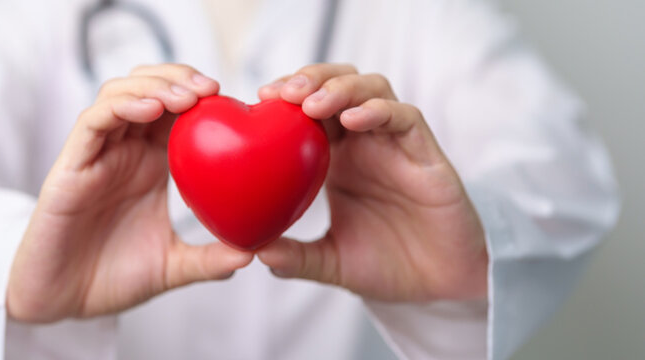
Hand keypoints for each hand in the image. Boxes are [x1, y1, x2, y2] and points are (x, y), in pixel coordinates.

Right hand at [7, 64, 252, 322]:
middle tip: (212, 88)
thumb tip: (252, 254)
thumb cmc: (111, 278)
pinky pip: (93, 122)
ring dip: (154, 86)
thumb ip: (209, 260)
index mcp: (150, 164)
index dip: (202, 97)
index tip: (234, 101)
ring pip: (119, 94)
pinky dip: (122, 107)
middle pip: (148, 89)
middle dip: (180, 78)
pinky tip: (150, 109)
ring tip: (186, 96)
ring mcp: (97, 155)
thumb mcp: (171, 267)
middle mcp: (124, 152)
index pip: (176, 112)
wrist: (61, 302)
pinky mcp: (71, 165)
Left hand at [255, 64, 487, 301]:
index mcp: (336, 159)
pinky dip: (380, 111)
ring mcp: (396, 144)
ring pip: (372, 89)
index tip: (259, 101)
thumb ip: (296, 258)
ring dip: (340, 88)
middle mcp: (365, 143)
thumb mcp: (331, 263)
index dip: (285, 95)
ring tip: (312, 104)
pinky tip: (354, 119)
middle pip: (337, 84)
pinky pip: (406, 119)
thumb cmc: (387, 265)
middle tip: (281, 93)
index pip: (308, 108)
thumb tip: (256, 253)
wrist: (439, 285)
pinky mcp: (426, 154)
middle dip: (309, 78)